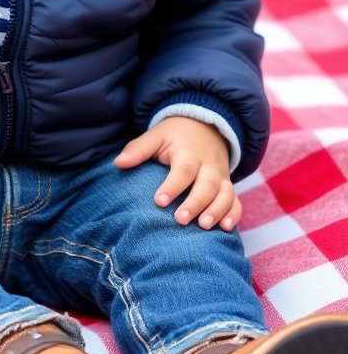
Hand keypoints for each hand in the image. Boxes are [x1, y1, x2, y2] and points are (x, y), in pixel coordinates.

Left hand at [113, 116, 240, 230]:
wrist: (205, 125)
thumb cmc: (175, 135)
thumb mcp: (156, 136)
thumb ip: (138, 149)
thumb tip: (118, 163)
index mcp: (189, 153)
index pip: (184, 170)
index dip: (173, 186)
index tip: (158, 201)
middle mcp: (209, 165)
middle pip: (208, 184)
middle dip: (195, 203)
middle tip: (180, 220)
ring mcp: (221, 176)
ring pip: (225, 194)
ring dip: (216, 210)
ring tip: (203, 226)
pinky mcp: (228, 185)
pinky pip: (235, 200)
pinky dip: (233, 214)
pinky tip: (225, 228)